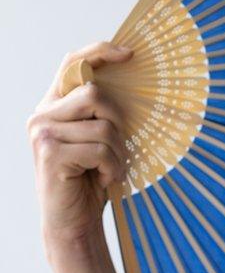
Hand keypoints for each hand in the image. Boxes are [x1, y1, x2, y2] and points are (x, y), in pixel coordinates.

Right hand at [27, 41, 132, 249]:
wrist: (74, 221)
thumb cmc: (90, 178)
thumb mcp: (99, 139)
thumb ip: (102, 113)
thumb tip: (135, 83)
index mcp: (54, 106)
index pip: (72, 63)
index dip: (100, 52)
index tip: (129, 54)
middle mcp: (42, 115)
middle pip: (96, 95)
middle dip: (119, 123)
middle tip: (119, 149)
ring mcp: (43, 133)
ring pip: (103, 125)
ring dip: (118, 152)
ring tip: (110, 169)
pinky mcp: (51, 154)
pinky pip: (100, 149)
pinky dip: (112, 166)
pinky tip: (104, 178)